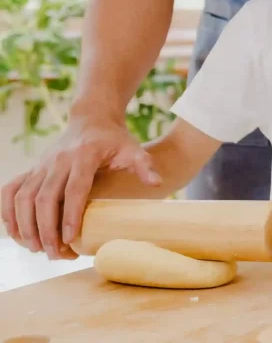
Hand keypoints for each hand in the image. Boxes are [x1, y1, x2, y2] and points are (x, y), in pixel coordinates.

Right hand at [1, 115, 161, 258]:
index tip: (70, 238)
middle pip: (45, 198)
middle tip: (55, 253)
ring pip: (23, 198)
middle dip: (46, 229)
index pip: (74, 189)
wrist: (92, 119)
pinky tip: (15, 233)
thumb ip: (144, 166)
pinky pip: (11, 191)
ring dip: (26, 226)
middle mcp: (58, 161)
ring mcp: (41, 165)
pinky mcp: (32, 169)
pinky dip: (8, 213)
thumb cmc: (115, 139)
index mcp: (84, 156)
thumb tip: (157, 182)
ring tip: (37, 249)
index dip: (70, 215)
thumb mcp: (134, 149)